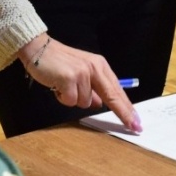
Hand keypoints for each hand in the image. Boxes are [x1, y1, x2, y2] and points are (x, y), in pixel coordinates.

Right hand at [17, 34, 140, 132]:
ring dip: (73, 99)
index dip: (127, 108)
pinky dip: (63, 98)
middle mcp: (95, 68)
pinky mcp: (69, 78)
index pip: (117, 91)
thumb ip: (92, 88)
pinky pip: (71, 100)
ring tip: (64, 86)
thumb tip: (98, 104)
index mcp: (100, 66)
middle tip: (134, 126)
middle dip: (124, 113)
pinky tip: (57, 86)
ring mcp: (83, 73)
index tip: (136, 122)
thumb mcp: (81, 72)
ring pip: (86, 103)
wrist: (38, 49)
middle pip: (113, 97)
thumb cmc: (59, 62)